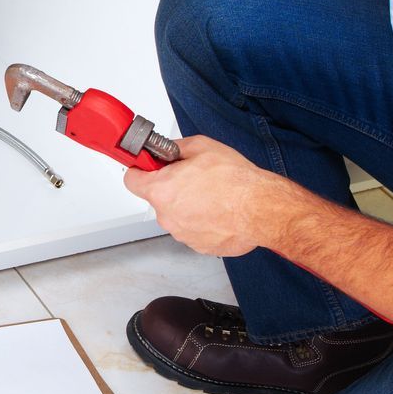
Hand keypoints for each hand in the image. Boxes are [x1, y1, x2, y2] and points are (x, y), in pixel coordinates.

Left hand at [122, 134, 294, 257]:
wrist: (261, 209)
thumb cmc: (236, 181)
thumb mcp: (201, 147)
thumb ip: (176, 148)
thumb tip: (169, 150)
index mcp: (162, 190)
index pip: (131, 180)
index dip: (140, 170)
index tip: (148, 167)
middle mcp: (168, 216)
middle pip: (158, 198)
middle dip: (172, 187)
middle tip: (194, 178)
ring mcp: (182, 234)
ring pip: (177, 215)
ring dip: (189, 205)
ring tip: (213, 195)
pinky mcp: (199, 246)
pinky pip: (194, 229)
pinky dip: (203, 221)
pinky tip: (219, 210)